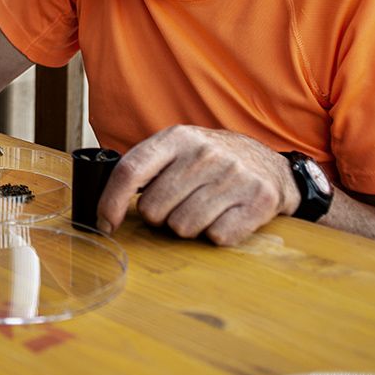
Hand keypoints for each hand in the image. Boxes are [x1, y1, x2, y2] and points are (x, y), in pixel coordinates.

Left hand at [97, 125, 299, 245]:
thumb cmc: (212, 162)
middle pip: (154, 209)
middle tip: (178, 205)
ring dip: (188, 227)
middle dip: (160, 216)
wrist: (270, 165)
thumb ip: (146, 168)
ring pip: (183, 227)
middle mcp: (205, 153)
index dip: (110, 202)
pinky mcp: (259, 200)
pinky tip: (226, 216)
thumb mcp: (178, 150)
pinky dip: (217, 234)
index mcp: (177, 138)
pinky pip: (217, 237)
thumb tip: (104, 206)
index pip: (131, 171)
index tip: (105, 224)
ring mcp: (234, 175)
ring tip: (203, 209)